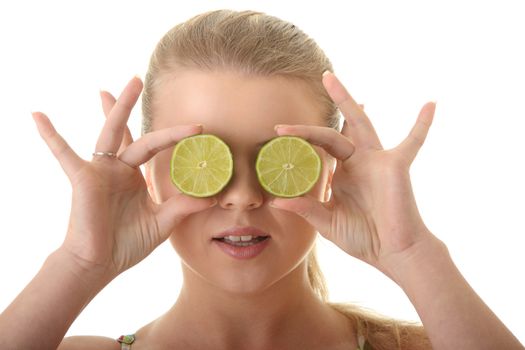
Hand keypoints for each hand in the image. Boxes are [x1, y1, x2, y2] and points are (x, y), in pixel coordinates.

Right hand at [32, 76, 215, 279]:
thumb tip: (212, 197)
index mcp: (135, 177)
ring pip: (107, 134)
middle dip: (131, 105)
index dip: (174, 135)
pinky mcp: (83, 179)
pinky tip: (37, 115)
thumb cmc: (128, 243)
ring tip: (108, 87)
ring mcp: (101, 172)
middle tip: (137, 79)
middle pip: (128, 131)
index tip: (194, 127)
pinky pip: (64, 154)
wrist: (101, 264)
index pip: (154, 147)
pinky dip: (51, 136)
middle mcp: (118, 169)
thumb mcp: (163, 222)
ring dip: (110, 110)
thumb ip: (184, 206)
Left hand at [271, 71, 438, 279]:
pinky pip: (412, 142)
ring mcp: (376, 161)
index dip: (301, 139)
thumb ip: (306, 209)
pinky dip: (422, 125)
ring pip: (359, 124)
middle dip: (318, 114)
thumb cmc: (364, 238)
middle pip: (334, 130)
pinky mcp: (396, 165)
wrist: (393, 252)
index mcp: (341, 174)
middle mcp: (357, 163)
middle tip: (310, 87)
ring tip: (330, 78)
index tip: (277, 132)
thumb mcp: (328, 223)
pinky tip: (430, 105)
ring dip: (346, 101)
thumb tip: (276, 201)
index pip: (319, 149)